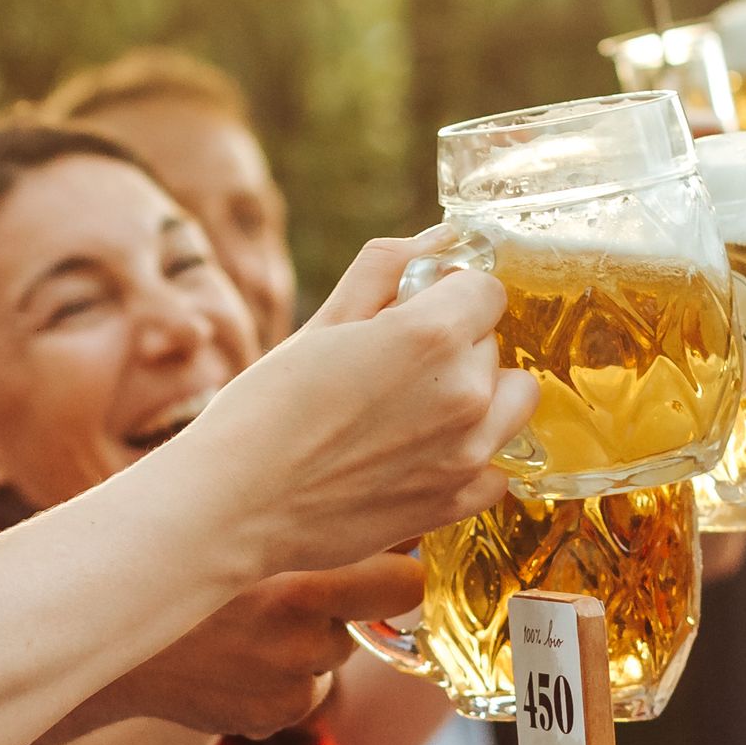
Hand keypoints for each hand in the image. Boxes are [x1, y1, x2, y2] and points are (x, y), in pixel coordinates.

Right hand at [94, 554, 422, 739]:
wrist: (105, 645)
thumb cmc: (170, 565)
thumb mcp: (237, 530)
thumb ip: (311, 523)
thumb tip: (384, 507)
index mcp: (300, 591)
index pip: (404, 584)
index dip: (405, 570)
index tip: (401, 559)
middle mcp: (302, 648)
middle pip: (364, 619)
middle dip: (342, 603)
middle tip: (287, 583)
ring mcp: (287, 690)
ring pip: (329, 656)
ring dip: (306, 640)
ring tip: (244, 621)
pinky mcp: (270, 718)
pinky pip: (299, 688)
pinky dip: (278, 674)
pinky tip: (231, 656)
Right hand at [172, 237, 536, 572]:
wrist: (234, 506)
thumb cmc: (264, 409)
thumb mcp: (322, 321)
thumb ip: (388, 269)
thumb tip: (440, 238)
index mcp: (432, 335)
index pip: (486, 289)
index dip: (448, 295)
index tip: (411, 313)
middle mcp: (465, 394)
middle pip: (492, 346)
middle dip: (456, 346)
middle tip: (391, 370)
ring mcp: (467, 455)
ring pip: (510, 403)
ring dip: (478, 398)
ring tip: (414, 412)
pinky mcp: (456, 503)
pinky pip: (497, 468)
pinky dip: (472, 459)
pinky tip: (420, 457)